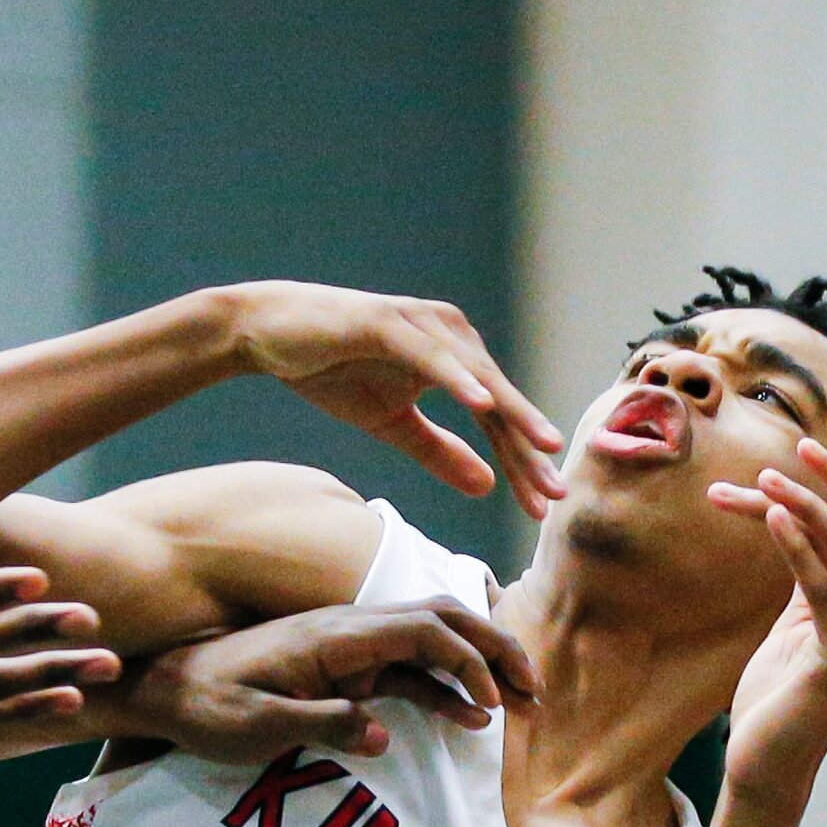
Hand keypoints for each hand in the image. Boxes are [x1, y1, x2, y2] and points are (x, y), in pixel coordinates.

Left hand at [121, 593, 539, 763]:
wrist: (166, 691)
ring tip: (519, 701)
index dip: (467, 658)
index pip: (419, 629)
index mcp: (333, 635)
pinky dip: (442, 687)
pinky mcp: (341, 668)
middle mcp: (348, 630)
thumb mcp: (256, 726)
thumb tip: (382, 731)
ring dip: (475, 664)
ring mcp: (347, 647)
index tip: (494, 702)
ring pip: (428, 640)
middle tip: (534, 687)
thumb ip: (320, 723)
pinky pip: (405, 669)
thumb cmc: (206, 709)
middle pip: (437, 619)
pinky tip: (468, 716)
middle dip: (491, 646)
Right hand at [227, 284, 567, 516]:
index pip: (496, 418)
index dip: (520, 462)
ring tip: (542, 449)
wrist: (269, 334)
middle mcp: (449, 334)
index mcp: (454, 359)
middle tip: (557, 492)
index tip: (544, 504)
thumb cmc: (331, 370)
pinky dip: (458, 379)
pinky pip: (431, 355)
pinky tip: (483, 405)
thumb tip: (488, 487)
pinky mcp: (390, 322)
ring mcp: (421, 324)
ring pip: (476, 377)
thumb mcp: (391, 423)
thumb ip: (439, 452)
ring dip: (511, 414)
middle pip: (497, 401)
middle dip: (527, 449)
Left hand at [708, 438, 826, 819]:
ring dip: (806, 506)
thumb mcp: (791, 624)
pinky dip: (798, 547)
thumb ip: (804, 579)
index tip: (789, 455)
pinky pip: (822, 589)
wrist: (766, 764)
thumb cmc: (776, 695)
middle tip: (795, 445)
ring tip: (765, 479)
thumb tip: (790, 523)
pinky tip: (770, 516)